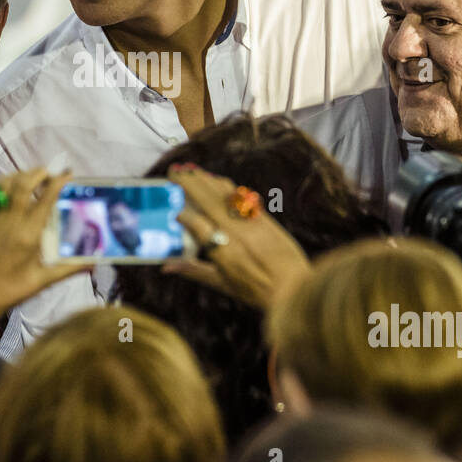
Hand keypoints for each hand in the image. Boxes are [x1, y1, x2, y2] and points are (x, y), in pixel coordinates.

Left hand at [0, 169, 83, 320]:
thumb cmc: (10, 290)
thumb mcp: (42, 282)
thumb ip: (68, 268)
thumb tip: (94, 262)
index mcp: (28, 233)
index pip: (45, 199)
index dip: (58, 183)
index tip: (67, 175)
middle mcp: (10, 221)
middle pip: (23, 184)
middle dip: (38, 173)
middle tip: (49, 174)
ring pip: (4, 185)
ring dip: (19, 176)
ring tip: (30, 177)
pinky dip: (1, 186)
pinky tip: (9, 190)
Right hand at [161, 165, 310, 309]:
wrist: (295, 286)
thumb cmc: (257, 290)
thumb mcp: (222, 284)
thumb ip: (193, 270)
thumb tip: (166, 267)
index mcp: (224, 254)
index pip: (197, 227)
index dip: (183, 216)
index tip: (174, 211)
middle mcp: (236, 234)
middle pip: (208, 202)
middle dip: (189, 184)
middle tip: (173, 172)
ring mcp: (251, 223)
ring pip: (223, 194)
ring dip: (205, 179)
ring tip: (189, 170)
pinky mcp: (262, 217)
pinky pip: (240, 196)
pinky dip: (224, 185)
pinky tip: (214, 179)